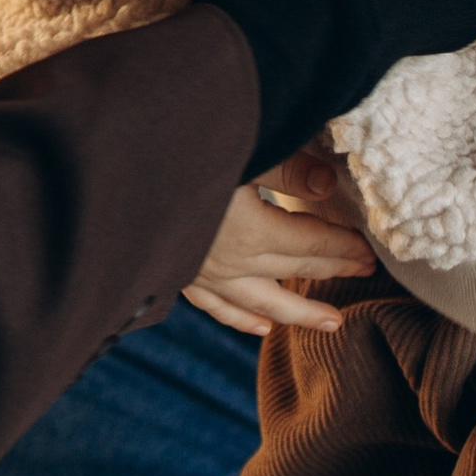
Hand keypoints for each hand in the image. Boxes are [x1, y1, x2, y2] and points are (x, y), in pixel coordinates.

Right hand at [186, 154, 376, 337]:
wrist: (105, 180)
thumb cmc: (174, 152)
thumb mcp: (238, 148)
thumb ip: (286, 168)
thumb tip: (328, 185)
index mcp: (251, 231)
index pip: (312, 243)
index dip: (343, 247)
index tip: (370, 252)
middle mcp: (230, 261)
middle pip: (294, 270)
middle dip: (332, 272)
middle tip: (364, 276)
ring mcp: (202, 272)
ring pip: (260, 302)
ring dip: (297, 312)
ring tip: (329, 325)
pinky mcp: (176, 273)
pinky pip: (216, 306)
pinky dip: (240, 319)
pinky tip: (257, 327)